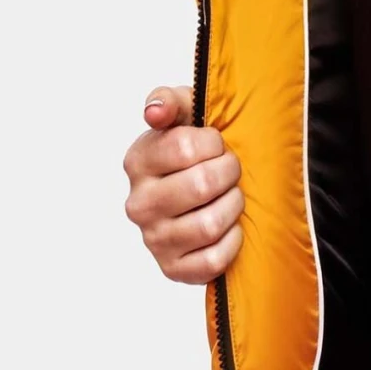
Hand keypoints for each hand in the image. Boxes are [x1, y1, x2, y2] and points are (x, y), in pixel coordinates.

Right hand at [123, 86, 244, 284]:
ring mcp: (154, 240)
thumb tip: (155, 111)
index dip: (213, 143)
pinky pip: (213, 260)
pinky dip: (232, 242)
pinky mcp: (173, 269)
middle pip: (202, 185)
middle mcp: (139, 204)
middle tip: (230, 171)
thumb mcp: (185, 114)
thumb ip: (170, 100)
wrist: (203, 193)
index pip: (184, 146)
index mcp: (138, 162)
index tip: (216, 145)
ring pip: (211, 223)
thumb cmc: (195, 150)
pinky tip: (228, 228)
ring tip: (229, 197)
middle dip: (229, 173)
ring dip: (233, 206)